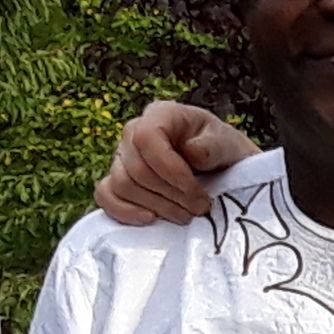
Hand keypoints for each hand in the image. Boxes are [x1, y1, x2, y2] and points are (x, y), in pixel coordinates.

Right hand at [96, 96, 260, 224]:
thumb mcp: (228, 144)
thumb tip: (190, 152)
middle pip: (137, 169)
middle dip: (171, 195)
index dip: (170, 170)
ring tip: (186, 215)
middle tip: (200, 209)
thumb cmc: (222, 152)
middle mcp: (133, 132)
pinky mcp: (116, 180)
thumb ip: (213, 146)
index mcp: (160, 115)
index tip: (198, 194)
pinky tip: (151, 218)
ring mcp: (121, 157)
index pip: (147, 138)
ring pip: (123, 185)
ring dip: (157, 206)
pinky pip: (105, 195)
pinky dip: (124, 211)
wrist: (220, 169)